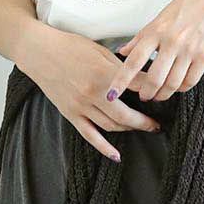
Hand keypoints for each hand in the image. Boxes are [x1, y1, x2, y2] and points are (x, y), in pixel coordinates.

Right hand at [16, 25, 161, 163]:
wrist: (40, 52)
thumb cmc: (71, 47)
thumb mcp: (102, 52)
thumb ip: (122, 69)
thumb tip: (146, 77)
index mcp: (104, 74)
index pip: (137, 88)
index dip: (153, 94)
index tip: (164, 98)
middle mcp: (93, 93)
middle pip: (126, 116)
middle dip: (144, 122)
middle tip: (156, 124)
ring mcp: (80, 106)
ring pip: (111, 126)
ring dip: (128, 129)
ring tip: (139, 127)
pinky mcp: (70, 114)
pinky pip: (90, 135)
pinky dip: (104, 147)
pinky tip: (116, 155)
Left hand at [108, 0, 203, 102]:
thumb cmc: (190, 4)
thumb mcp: (161, 16)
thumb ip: (141, 37)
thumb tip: (123, 51)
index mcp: (156, 31)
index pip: (133, 61)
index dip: (121, 81)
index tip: (112, 94)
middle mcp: (171, 42)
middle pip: (153, 79)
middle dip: (146, 93)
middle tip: (144, 96)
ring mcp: (189, 50)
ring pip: (172, 84)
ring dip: (163, 94)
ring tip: (160, 95)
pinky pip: (190, 80)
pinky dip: (182, 88)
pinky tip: (179, 87)